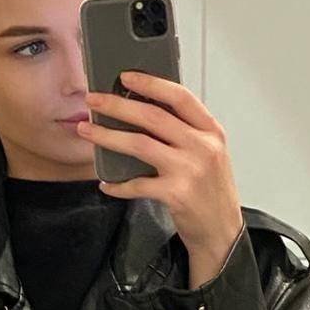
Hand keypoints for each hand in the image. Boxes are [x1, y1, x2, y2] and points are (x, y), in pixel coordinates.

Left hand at [77, 70, 244, 285]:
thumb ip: (185, 133)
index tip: (126, 77)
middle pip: (153, 117)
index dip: (151, 84)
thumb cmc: (212, 193)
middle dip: (117, 105)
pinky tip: (106, 183)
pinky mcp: (176, 194)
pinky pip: (136, 183)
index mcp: (211, 132)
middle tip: (93, 99)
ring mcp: (189, 170)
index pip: (180, 97)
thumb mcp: (209, 155)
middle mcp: (202, 147)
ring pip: (140, 144)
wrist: (222, 232)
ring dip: (108, 136)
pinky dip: (118, 184)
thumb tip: (143, 112)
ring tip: (87, 130)